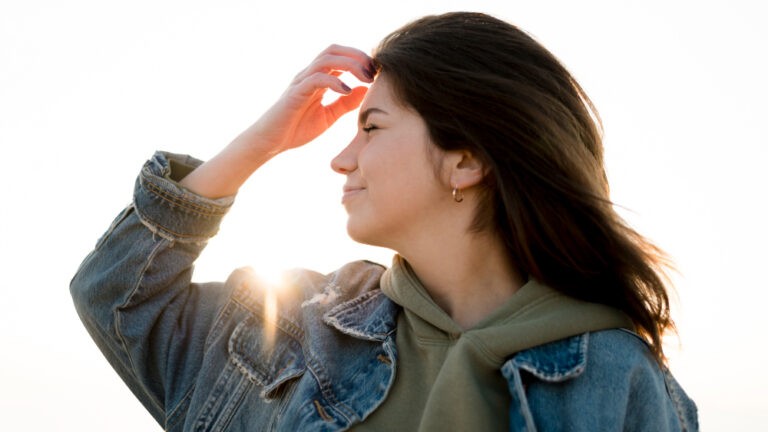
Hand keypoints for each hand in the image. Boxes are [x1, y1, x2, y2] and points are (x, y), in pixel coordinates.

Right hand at [178, 45, 373, 197]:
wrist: (271, 143)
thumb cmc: (297, 129)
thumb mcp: (329, 116)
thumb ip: (345, 103)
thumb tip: (365, 90)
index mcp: (318, 79)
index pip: (340, 57)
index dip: (360, 59)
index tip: (377, 73)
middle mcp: (309, 75)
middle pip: (334, 50)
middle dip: (357, 56)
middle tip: (374, 71)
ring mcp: (301, 82)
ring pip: (326, 59)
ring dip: (350, 64)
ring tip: (365, 77)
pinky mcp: (295, 93)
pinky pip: (316, 78)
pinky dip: (335, 81)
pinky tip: (347, 91)